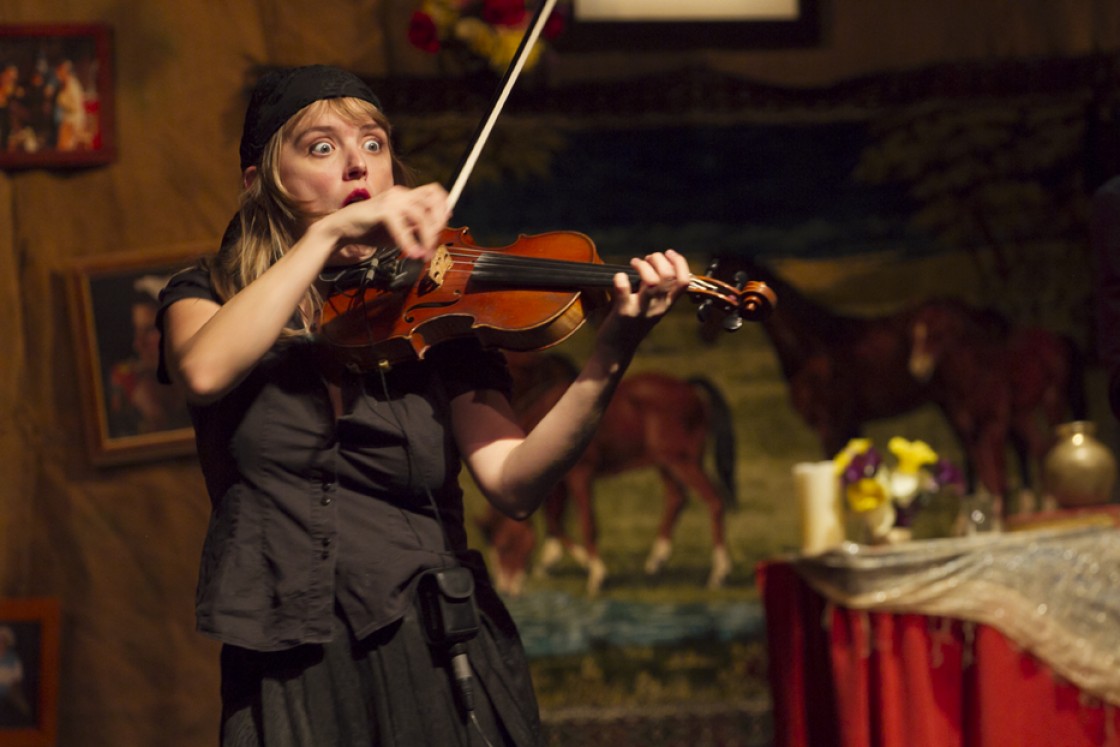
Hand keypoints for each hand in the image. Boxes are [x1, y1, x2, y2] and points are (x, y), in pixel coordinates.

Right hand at [323, 182, 450, 263]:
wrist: (342, 230)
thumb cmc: (370, 230)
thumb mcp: (400, 230)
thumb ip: (416, 229)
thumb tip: (435, 233)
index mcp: (406, 195)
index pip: (434, 192)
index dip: (443, 208)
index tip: (441, 227)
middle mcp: (401, 193)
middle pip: (433, 202)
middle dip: (438, 225)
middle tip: (432, 246)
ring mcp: (392, 200)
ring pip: (421, 216)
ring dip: (426, 238)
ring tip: (423, 256)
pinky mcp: (383, 210)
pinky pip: (402, 227)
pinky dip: (408, 243)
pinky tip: (410, 254)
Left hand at [597, 249, 690, 351]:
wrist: (616, 350)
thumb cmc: (631, 324)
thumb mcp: (651, 308)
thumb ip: (657, 290)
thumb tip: (654, 262)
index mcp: (667, 305)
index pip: (684, 281)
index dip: (680, 263)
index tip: (669, 253)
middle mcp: (658, 308)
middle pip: (668, 276)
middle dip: (658, 259)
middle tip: (646, 259)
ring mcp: (642, 310)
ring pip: (652, 281)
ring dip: (643, 266)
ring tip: (634, 264)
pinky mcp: (624, 313)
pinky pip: (624, 289)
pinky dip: (621, 278)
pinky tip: (619, 277)